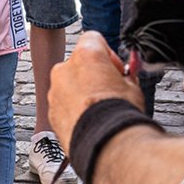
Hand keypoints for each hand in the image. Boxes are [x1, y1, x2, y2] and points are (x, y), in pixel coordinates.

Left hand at [49, 32, 143, 152]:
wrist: (105, 144)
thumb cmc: (120, 113)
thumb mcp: (132, 87)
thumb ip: (124, 76)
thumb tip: (125, 76)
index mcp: (86, 55)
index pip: (94, 39)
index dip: (108, 54)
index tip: (116, 70)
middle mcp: (65, 68)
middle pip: (79, 63)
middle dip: (92, 74)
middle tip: (109, 91)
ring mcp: (54, 91)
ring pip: (69, 84)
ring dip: (81, 92)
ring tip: (100, 110)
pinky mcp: (51, 112)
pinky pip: (62, 104)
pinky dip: (73, 110)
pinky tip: (90, 122)